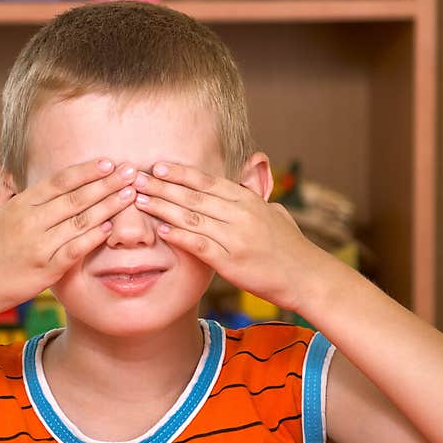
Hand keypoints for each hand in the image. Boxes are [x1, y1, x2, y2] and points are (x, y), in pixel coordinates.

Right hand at [0, 159, 139, 318]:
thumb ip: (6, 196)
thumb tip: (0, 171)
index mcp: (19, 204)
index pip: (59, 181)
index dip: (86, 171)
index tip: (108, 162)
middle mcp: (30, 220)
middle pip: (76, 196)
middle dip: (107, 183)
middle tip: (131, 171)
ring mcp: (39, 245)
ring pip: (81, 220)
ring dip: (108, 206)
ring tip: (130, 195)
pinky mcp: (45, 269)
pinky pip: (75, 249)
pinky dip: (93, 237)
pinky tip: (110, 228)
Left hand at [132, 162, 328, 313]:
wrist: (306, 276)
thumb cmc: (290, 247)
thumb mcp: (274, 214)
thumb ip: (254, 199)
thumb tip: (245, 186)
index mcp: (248, 200)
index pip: (208, 181)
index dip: (181, 173)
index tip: (158, 166)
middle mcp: (241, 214)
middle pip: (194, 196)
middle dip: (162, 186)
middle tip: (136, 178)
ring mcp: (236, 238)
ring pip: (192, 217)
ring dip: (163, 208)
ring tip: (140, 201)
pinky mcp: (231, 261)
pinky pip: (200, 245)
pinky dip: (179, 236)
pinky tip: (161, 231)